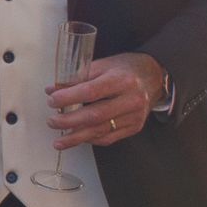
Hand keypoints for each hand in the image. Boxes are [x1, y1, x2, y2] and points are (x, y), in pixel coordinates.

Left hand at [48, 51, 166, 151]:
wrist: (153, 77)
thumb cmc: (125, 69)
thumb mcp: (103, 65)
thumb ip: (77, 77)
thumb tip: (52, 90)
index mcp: (121, 80)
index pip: (91, 91)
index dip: (69, 98)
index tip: (52, 100)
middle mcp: (130, 99)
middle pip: (95, 115)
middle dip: (69, 121)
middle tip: (52, 121)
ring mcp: (134, 116)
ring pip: (101, 131)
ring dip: (76, 137)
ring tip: (58, 141)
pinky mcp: (134, 127)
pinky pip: (109, 138)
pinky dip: (91, 139)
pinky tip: (78, 138)